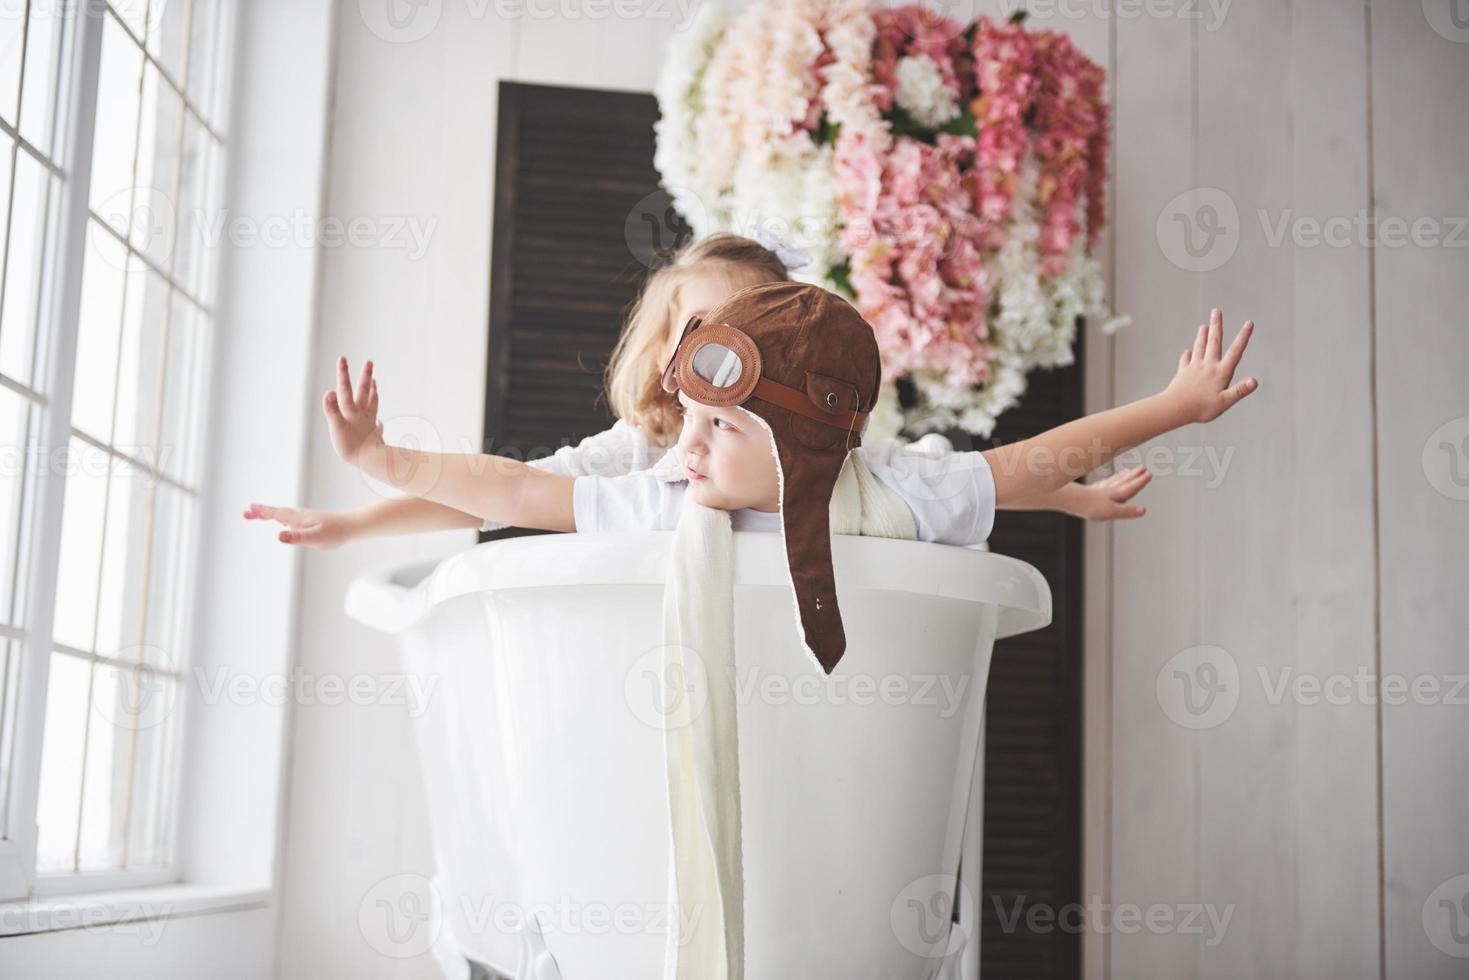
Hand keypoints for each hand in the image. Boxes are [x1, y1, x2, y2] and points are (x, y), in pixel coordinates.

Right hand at [242, 501, 357, 548]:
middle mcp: (300, 516)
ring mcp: (304, 518)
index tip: (249, 510)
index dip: (262, 512)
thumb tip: (278, 535)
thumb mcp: (315, 538)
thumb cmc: (335, 533)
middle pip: (276, 512)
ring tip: (257, 514)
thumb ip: (296, 537)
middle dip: (261, 512)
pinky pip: (290, 518)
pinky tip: (281, 522)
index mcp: (298, 518)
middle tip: (246, 512)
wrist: (351, 526)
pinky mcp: (309, 522)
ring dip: (269, 514)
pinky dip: (280, 517)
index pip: (276, 514)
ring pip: (282, 514)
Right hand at [323, 355, 382, 466]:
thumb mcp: (336, 427)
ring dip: (373, 391)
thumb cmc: (351, 446)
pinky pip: (377, 425)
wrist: (371, 461)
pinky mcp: (374, 436)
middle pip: (364, 391)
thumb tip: (329, 392)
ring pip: (373, 403)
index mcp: (351, 411)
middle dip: (365, 376)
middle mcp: (362, 414)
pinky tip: (378, 422)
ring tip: (374, 382)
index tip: (342, 358)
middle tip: (369, 361)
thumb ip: (332, 410)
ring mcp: (369, 424)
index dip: (343, 374)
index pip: (345, 389)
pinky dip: (377, 421)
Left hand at [1067, 465, 1151, 520]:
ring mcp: (1099, 490)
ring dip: (1122, 476)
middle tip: (1143, 468)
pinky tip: (1106, 481)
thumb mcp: (1113, 511)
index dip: (1140, 481)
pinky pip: (1103, 484)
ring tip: (1128, 471)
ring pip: (1114, 481)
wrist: (1070, 500)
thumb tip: (1143, 510)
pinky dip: (1108, 481)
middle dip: (1134, 475)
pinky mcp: (1090, 492)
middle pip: (1124, 481)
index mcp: (1116, 494)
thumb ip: (1128, 511)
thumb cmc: (1090, 506)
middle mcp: (1109, 490)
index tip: (1149, 474)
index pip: (1132, 487)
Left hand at [1162, 308, 1258, 423]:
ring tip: (1204, 326)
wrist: (1174, 408)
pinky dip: (1188, 355)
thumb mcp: (1224, 402)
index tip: (1249, 323)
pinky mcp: (1182, 373)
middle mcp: (1207, 366)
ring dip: (1202, 336)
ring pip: (1199, 347)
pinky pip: (1186, 361)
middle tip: (1216, 311)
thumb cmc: (1201, 408)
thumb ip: (1239, 390)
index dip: (1243, 337)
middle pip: (1213, 342)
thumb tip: (1255, 381)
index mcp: (1220, 372)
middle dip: (1216, 325)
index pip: (1235, 351)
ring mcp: (1193, 368)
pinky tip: (1188, 351)